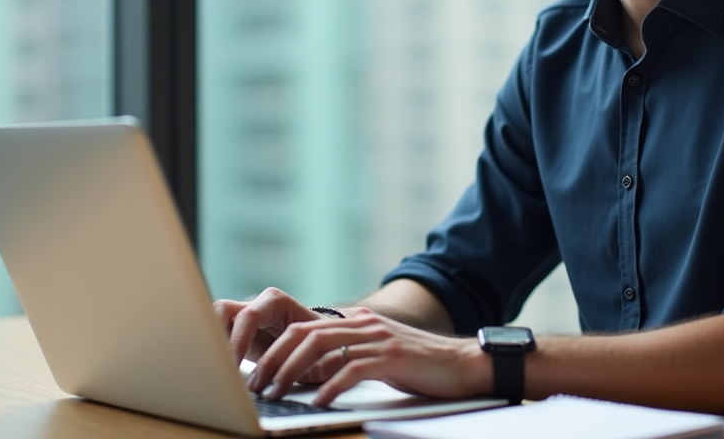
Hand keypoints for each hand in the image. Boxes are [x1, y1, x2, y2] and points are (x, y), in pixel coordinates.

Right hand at [213, 287, 326, 366]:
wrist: (316, 344)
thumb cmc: (320, 344)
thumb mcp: (319, 350)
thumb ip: (311, 356)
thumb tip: (303, 373)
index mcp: (276, 302)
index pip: (250, 315)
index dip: (238, 340)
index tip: (233, 363)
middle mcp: (256, 305)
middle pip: (222, 309)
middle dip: (215, 336)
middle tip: (217, 365)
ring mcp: (243, 317)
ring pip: (212, 319)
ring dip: (210, 342)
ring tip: (213, 368)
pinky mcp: (234, 332)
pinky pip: (215, 335)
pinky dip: (212, 351)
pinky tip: (216, 370)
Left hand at [246, 307, 491, 405]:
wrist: (464, 364)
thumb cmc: (421, 367)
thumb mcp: (380, 356)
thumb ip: (352, 356)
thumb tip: (316, 373)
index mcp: (359, 322)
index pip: (305, 328)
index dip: (277, 349)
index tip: (259, 373)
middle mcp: (365, 325)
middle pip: (305, 334)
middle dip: (275, 359)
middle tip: (259, 385)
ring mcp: (379, 338)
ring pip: (322, 348)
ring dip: (293, 373)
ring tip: (277, 393)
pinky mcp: (393, 357)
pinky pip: (352, 369)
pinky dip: (330, 386)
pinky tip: (317, 402)